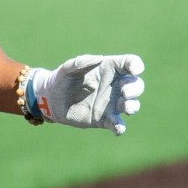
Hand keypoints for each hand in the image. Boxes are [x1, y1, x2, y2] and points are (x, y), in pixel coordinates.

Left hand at [30, 54, 144, 135]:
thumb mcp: (68, 69)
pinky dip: (120, 127)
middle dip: (135, 88)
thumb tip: (99, 58)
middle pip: (136, 85)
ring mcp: (112, 103)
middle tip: (124, 92)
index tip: (135, 70)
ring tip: (126, 108)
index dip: (135, 65)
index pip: (128, 63)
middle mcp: (115, 86)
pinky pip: (118, 124)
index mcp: (108, 69)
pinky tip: (118, 128)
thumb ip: (81, 62)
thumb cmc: (62, 79)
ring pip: (132, 104)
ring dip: (133, 106)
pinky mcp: (106, 119)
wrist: (52, 100)